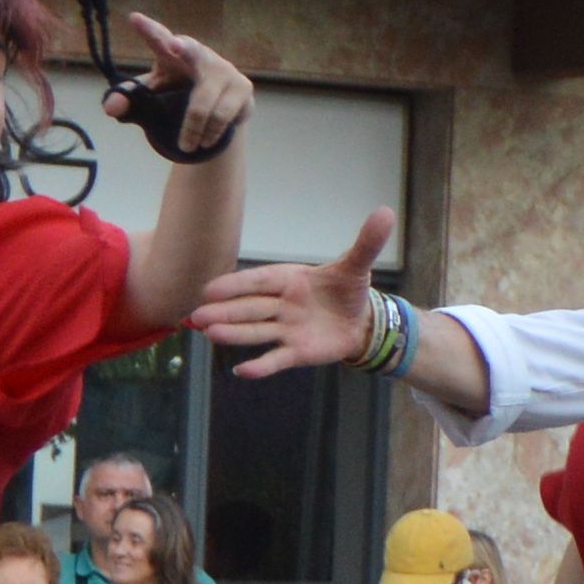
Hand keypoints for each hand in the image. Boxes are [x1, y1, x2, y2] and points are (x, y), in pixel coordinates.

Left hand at [116, 7, 255, 162]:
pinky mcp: (244, 88)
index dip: (148, 30)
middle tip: (173, 45)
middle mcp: (201, 56)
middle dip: (183, 47)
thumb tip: (111, 108)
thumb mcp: (151, 99)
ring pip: (203, 106)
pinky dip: (210, 134)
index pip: (158, 38)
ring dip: (192, 132)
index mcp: (172, 53)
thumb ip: (130, 101)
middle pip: (192, 51)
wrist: (218, 114)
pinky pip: (223, 118)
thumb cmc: (178, 95)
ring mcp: (225, 70)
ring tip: (187, 146)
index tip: (134, 19)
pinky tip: (208, 140)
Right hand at [199, 211, 399, 374]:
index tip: (210, 289)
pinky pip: (276, 359)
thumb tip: (385, 212)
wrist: (360, 320)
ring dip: (235, 334)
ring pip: (257, 332)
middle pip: (250, 308)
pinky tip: (241, 371)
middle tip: (198, 316)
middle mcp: (282, 305)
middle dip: (225, 312)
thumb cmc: (347, 289)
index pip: (259, 281)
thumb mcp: (358, 266)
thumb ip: (366, 243)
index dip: (236, 285)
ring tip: (210, 334)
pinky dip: (261, 366)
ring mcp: (286, 329)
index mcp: (289, 280)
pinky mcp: (296, 351)